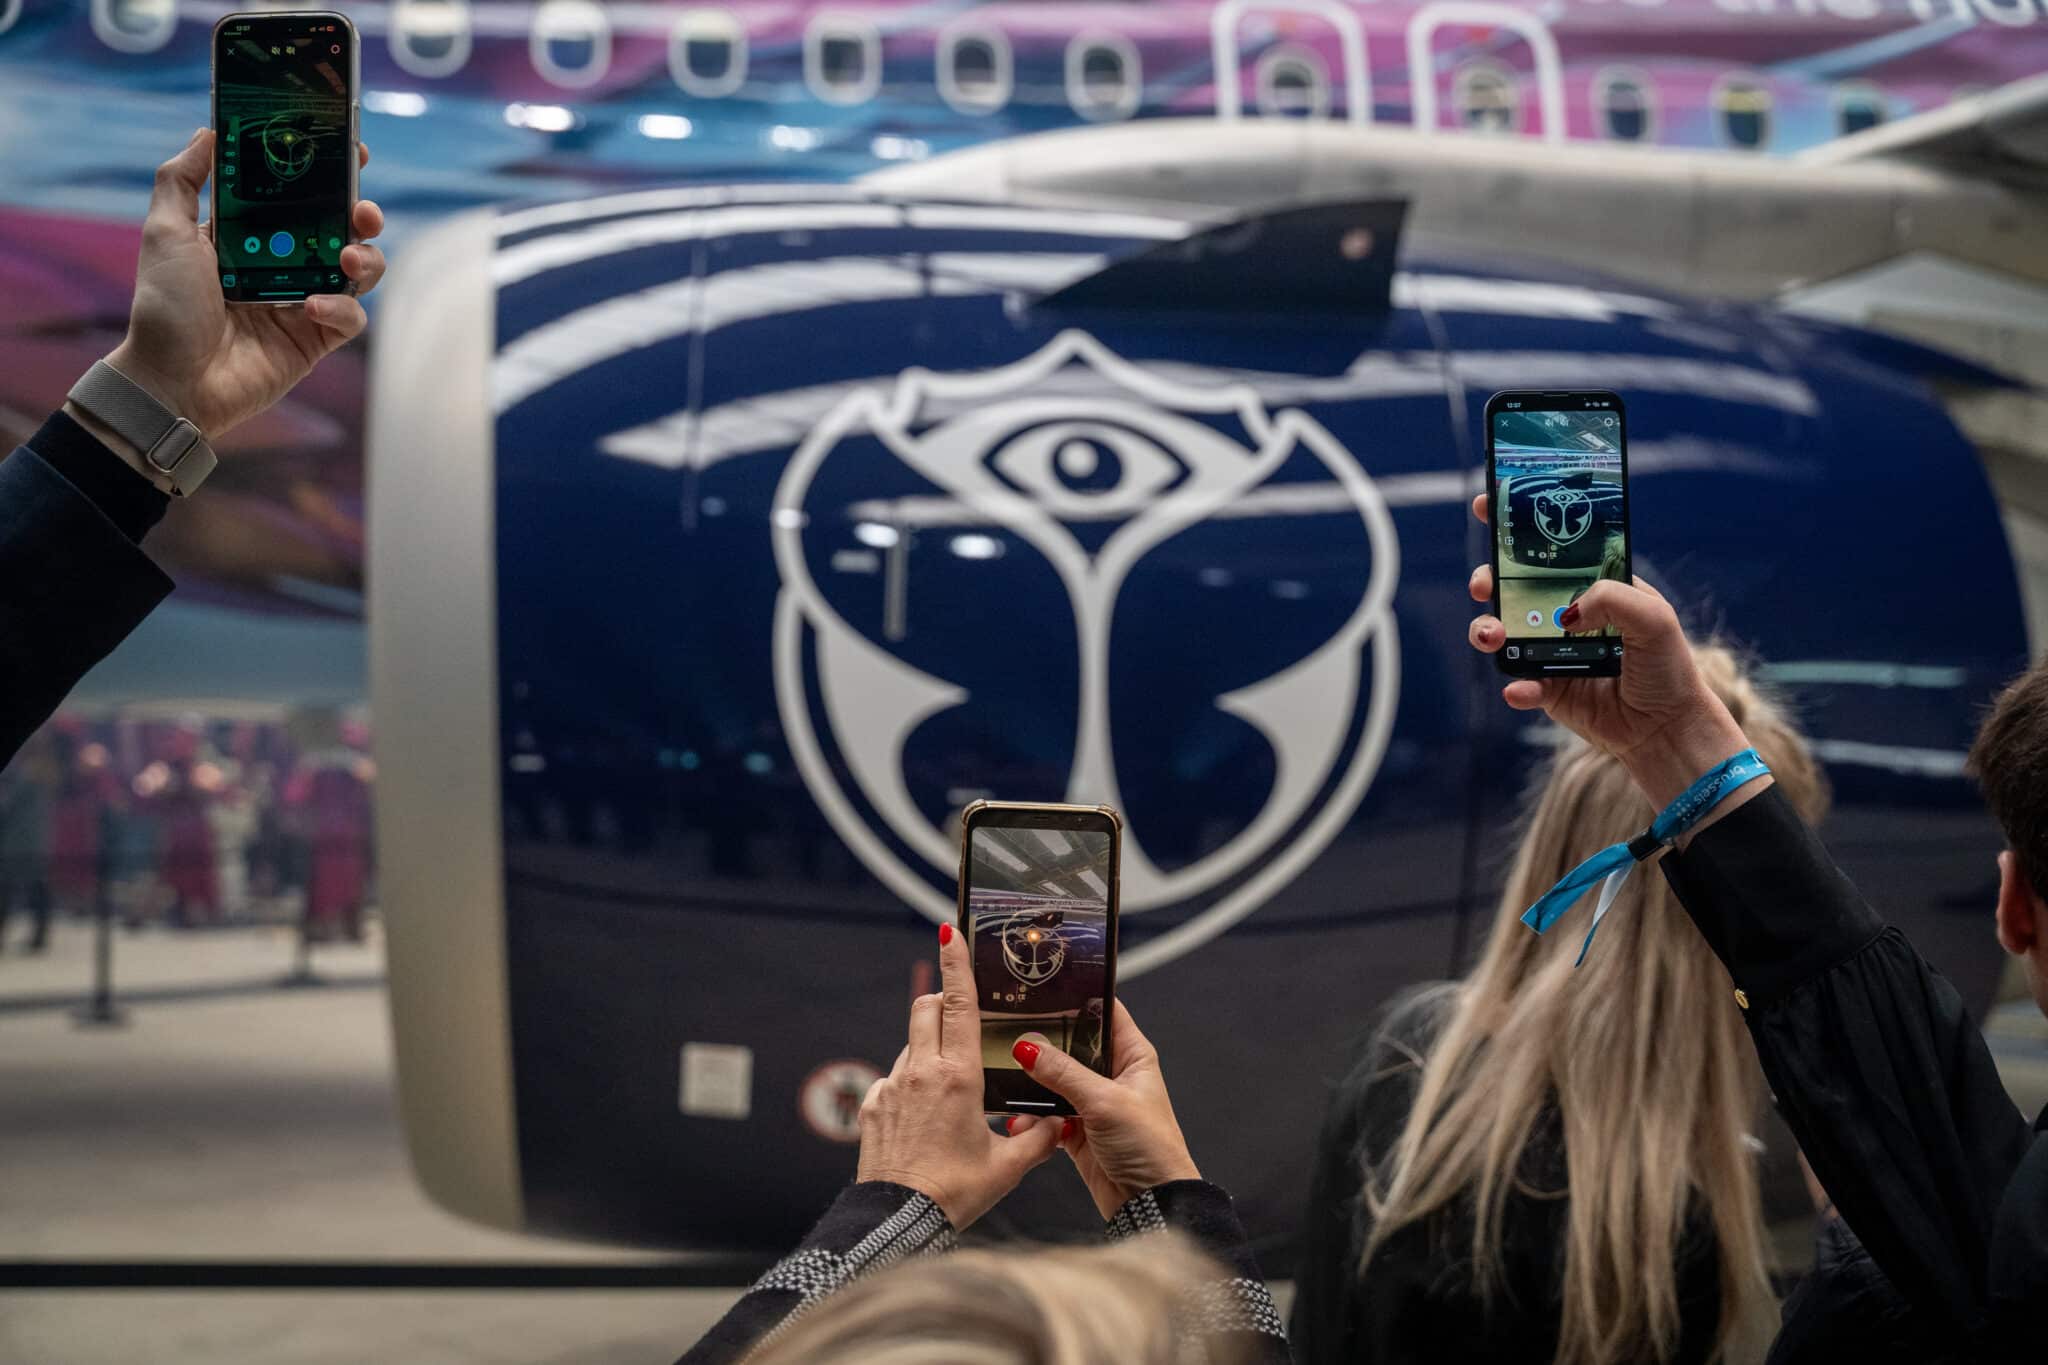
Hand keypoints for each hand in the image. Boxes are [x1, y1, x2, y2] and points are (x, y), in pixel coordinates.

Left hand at [100, 127, 386, 440]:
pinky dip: (341, 309)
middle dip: (360, 214)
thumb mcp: (165, 232)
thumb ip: (183, 180)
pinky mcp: (314, 341)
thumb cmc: (164, 308)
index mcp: (250, 236)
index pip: (297, 196)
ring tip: (349, 258)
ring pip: (358, 271)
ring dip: (365, 259)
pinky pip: (349, 318)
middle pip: (339, 229)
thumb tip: (209, 132)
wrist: (172, 380)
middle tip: (362, 210)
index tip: (351, 153)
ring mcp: (301, 303)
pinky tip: (313, 308)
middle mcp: (281, 265)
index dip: (328, 175)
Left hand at [854, 924, 1061, 1227]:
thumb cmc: (954, 1193)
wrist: (898, 1221)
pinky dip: (910, 1085)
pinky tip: (924, 1119)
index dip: (956, 964)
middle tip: (959, 1014)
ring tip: (950, 1091)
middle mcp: (920, 1073)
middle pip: (926, 1010)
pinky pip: (893, 1080)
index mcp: (958, 1077)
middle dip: (941, 1000)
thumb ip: (1038, 1139)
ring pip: (910, 1046)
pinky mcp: (872, 1106)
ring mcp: (891, 1087)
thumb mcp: (1007, 1167)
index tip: (950, 931)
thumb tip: (1060, 1125)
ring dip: (928, 1050)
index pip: (957, 1005)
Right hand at [1012, 1000, 1199, 1219]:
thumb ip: (1064, 1073)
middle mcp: (1112, 1075)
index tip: (1043, 988)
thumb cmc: (1150, 1148)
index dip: (1077, 999)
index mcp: (1133, 1056)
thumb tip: (1029, 1047)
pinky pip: (1047, 1116)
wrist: (1150, 1204)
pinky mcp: (1078, 1132)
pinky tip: (1019, 1121)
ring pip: (1054, 1082)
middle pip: (1071, 1046)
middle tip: (1010, 1033)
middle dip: (1043, 1044)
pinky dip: (1033, 1119)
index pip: (1104, 1013)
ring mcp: (1093, 1103)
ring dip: (1033, 1086)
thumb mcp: (1104, 1102)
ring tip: (1008, 1081)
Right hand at [1465, 493, 1757, 807]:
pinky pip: (1518, 683)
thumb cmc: (1667, 666)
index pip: (1552, 548)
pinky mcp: (1546, 689)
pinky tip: (1523, 689)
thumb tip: (1565, 612)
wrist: (1666, 728)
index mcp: (1593, 586)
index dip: (1516, 525)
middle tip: (1485, 583)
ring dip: (1486, 630)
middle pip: (1513, 587)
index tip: (1488, 504)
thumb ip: (1612, 598)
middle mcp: (1567, 615)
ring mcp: (1551, 651)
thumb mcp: (1653, 617)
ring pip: (1502, 632)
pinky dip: (1516, 685)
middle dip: (1489, 579)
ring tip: (1491, 636)